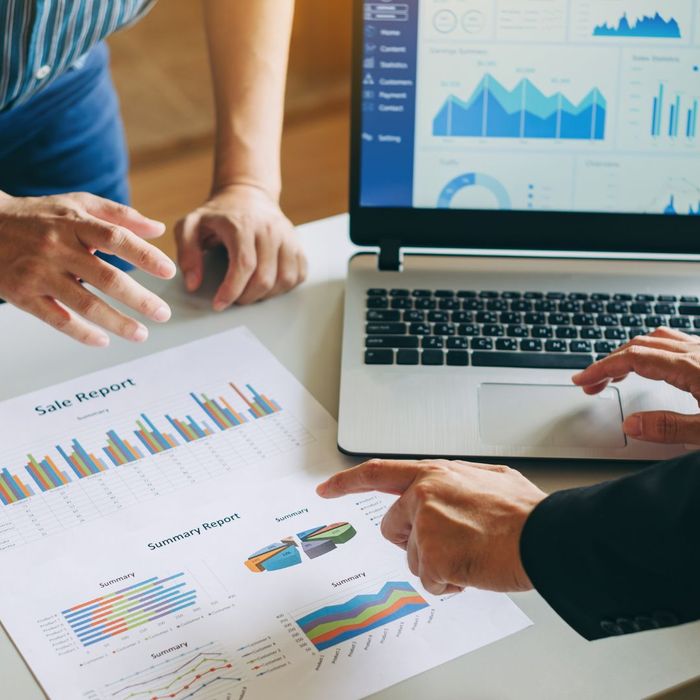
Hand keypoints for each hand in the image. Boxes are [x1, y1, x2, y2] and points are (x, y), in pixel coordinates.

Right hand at [0, 192, 175, 346]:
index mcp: (75, 224)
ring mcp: (39, 273)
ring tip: (141, 334)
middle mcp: (57, 248)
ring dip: (117, 322)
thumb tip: (157, 229)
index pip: (116, 239)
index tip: (169, 271)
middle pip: (106, 277)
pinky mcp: (23, 295)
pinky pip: (56, 319)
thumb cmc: (39, 216)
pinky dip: (81, 333)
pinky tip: (103, 341)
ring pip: (84, 303)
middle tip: (163, 313)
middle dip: (139, 299)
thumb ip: (119, 216)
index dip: (145, 256)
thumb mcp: (77, 204)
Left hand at [175, 184, 306, 309]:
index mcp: (242, 224)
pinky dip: (284, 287)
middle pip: (265, 277)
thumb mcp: (191, 225)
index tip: (219, 304)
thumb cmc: (218, 214)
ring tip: (250, 292)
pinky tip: (268, 285)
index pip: (244, 265)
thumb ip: (187, 253)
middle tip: (234, 299)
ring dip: (266, 295)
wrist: (247, 195)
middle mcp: (269, 229)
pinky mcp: (297, 244)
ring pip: (285, 279)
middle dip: (247, 297)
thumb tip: (193, 283)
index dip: (232, 290)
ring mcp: (287, 237)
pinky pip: (298, 275)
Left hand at [317, 459, 546, 594]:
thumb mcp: (488, 479)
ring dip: (437, 563)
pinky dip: (449, 582)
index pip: (377, 473)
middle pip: (392, 529)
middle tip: (452, 543)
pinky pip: (429, 581)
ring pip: (412, 558)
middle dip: (415, 542)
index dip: (346, 481)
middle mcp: (422, 495)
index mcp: (433, 474)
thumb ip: (457, 481)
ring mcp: (425, 525)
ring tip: (472, 552)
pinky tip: (473, 568)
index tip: (325, 489)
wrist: (547, 536)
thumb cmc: (523, 511)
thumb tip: (452, 488)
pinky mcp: (431, 555)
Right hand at [573, 327, 699, 443]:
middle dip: (609, 364)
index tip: (583, 380)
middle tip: (591, 384)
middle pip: (639, 346)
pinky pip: (674, 342)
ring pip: (656, 339)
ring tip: (616, 373)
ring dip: (629, 354)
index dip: (602, 368)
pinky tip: (653, 363)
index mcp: (691, 365)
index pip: (633, 358)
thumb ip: (669, 428)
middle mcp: (697, 351)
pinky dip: (651, 350)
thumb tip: (631, 425)